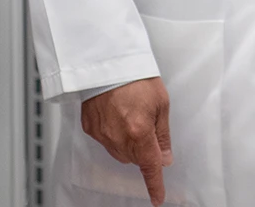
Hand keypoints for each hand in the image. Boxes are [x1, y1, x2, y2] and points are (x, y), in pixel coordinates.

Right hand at [80, 78, 172, 205]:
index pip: (150, 166)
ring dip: (129, 143)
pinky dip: (113, 133)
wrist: (107, 61)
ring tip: (131, 114)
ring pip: (120, 152)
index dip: (155, 184)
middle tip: (147, 123)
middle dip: (144, 150)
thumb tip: (164, 157)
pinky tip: (117, 114)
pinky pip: (105, 140)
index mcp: (139, 131)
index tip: (157, 197)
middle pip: (135, 158)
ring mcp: (101, 134)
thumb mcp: (161, 103)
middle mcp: (118, 137)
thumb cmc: (136, 77)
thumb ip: (162, 135)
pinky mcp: (90, 127)